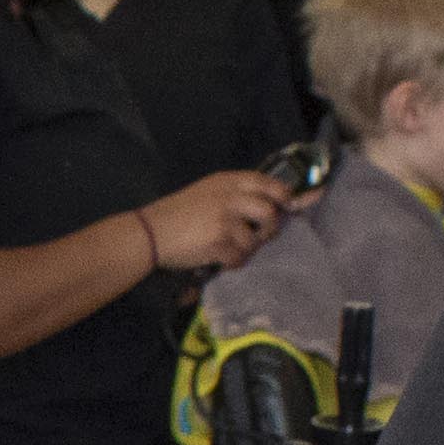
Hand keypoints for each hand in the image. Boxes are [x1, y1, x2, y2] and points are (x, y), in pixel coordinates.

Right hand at [143, 171, 290, 273]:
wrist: (151, 232)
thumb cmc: (177, 213)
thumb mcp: (207, 192)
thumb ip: (234, 194)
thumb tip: (267, 205)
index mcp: (227, 181)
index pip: (267, 183)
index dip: (284, 195)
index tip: (292, 205)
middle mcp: (230, 197)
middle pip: (270, 212)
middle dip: (269, 229)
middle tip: (259, 236)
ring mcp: (225, 219)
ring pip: (254, 240)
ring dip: (244, 250)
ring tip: (226, 249)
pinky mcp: (219, 242)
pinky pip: (239, 258)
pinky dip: (231, 263)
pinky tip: (217, 259)